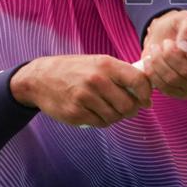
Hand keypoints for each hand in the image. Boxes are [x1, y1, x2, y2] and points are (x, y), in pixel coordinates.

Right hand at [10, 55, 151, 127]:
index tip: (145, 99)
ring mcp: (85, 98)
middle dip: (131, 110)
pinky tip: (94, 112)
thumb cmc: (74, 70)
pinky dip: (101, 121)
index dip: (146, 94)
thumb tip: (146, 93)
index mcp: (106, 64)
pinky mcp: (76, 113)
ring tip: (106, 108)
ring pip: (115, 117)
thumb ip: (121, 74)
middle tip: (125, 108)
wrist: (40, 78)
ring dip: (115, 116)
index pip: (139, 81)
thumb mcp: (98, 63)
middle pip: (129, 105)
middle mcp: (97, 80)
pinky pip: (100, 123)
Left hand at [140, 9, 186, 98]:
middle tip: (165, 43)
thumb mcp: (184, 19)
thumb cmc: (179, 28)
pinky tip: (150, 62)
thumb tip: (186, 44)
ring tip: (155, 49)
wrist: (164, 37)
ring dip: (159, 63)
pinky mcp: (182, 92)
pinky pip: (166, 88)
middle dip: (171, 56)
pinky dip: (154, 74)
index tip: (181, 44)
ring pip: (175, 80)